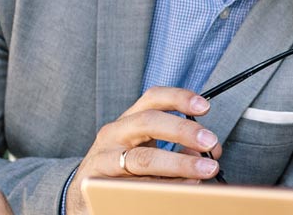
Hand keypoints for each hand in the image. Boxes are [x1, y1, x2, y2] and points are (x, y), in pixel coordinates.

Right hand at [64, 87, 225, 214]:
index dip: (179, 98)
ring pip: (142, 158)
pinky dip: (163, 188)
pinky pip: (136, 186)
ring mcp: (104, 158)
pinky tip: (181, 190)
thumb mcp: (147, 152)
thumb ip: (178, 149)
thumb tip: (209, 151)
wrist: (82, 195)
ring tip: (204, 171)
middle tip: (210, 141)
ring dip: (179, 164)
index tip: (204, 106)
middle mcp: (114, 134)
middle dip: (183, 130)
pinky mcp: (98, 184)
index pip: (153, 99)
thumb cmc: (120, 169)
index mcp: (129, 121)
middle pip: (148, 122)